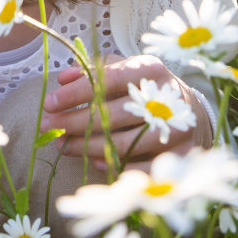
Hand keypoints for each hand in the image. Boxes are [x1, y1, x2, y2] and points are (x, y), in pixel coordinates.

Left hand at [39, 55, 211, 172]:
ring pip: (124, 143)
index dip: (75, 93)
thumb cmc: (145, 89)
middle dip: (73, 122)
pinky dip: (115, 165)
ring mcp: (177, 128)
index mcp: (150, 69)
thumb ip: (93, 70)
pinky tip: (94, 160)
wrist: (191, 112)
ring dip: (87, 146)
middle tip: (47, 127)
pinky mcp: (182, 155)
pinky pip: (142, 168)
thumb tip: (63, 77)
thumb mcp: (123, 70)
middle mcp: (166, 97)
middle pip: (112, 115)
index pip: (106, 80)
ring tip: (62, 145)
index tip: (48, 103)